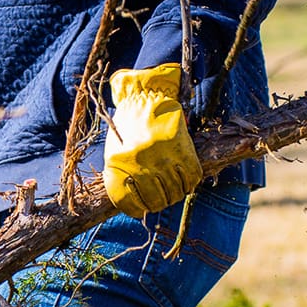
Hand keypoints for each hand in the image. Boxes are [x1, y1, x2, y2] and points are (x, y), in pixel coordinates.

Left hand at [102, 63, 202, 218]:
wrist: (146, 95)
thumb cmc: (128, 123)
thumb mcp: (115, 148)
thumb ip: (120, 174)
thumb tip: (131, 202)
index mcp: (122, 161)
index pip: (131, 202)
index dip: (138, 210)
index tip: (142, 210)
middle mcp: (143, 160)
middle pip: (156, 199)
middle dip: (158, 204)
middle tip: (160, 200)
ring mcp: (164, 154)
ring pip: (175, 191)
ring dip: (175, 196)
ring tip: (172, 192)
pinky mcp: (183, 147)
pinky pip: (191, 177)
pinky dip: (189, 184)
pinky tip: (184, 183)